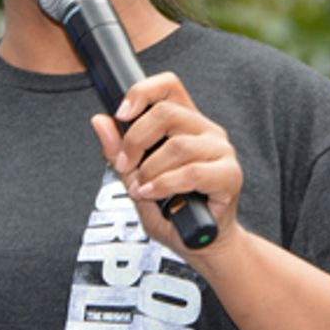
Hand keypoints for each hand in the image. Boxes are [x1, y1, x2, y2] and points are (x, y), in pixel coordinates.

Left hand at [90, 71, 244, 256]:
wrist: (198, 244)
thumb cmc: (170, 209)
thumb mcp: (134, 179)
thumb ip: (117, 151)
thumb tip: (99, 121)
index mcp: (185, 122)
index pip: (168, 86)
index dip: (142, 92)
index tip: (120, 114)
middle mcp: (206, 130)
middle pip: (166, 113)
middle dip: (135, 140)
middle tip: (124, 166)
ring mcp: (221, 151)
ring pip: (178, 145)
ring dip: (150, 169)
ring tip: (142, 188)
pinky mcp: (230, 174)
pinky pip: (192, 172)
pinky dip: (165, 184)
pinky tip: (154, 194)